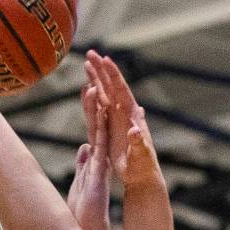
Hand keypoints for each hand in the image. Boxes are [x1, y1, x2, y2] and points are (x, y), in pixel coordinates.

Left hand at [67, 99, 111, 229]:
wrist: (89, 229)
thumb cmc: (83, 210)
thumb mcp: (81, 180)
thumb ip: (83, 163)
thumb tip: (84, 148)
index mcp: (94, 158)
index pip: (92, 129)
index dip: (90, 109)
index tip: (89, 88)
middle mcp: (99, 157)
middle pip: (97, 125)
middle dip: (95, 103)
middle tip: (95, 79)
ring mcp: (100, 162)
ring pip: (100, 130)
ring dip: (99, 109)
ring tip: (98, 87)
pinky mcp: (100, 169)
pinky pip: (100, 143)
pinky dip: (100, 126)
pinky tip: (100, 110)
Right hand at [84, 50, 160, 187]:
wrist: (141, 176)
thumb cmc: (143, 167)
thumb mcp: (141, 156)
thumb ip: (138, 143)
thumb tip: (135, 130)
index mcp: (132, 116)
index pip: (122, 90)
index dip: (113, 75)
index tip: (105, 59)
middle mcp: (124, 114)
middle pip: (111, 87)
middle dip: (101, 70)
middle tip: (90, 53)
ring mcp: (117, 120)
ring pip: (104, 94)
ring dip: (95, 79)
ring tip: (86, 63)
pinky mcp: (110, 128)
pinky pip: (99, 108)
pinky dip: (92, 96)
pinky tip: (87, 87)